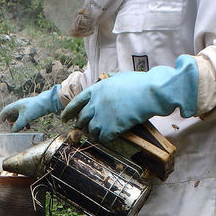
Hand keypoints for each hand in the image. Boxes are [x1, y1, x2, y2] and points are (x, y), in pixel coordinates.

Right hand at [0, 85, 62, 131]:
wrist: (47, 103)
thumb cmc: (35, 108)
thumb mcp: (25, 118)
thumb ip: (18, 125)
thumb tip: (13, 130)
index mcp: (16, 105)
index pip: (5, 111)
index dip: (0, 118)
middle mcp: (19, 106)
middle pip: (11, 114)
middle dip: (10, 122)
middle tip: (11, 129)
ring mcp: (25, 108)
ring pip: (18, 116)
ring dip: (18, 123)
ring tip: (20, 129)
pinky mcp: (31, 110)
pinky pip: (24, 117)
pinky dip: (24, 122)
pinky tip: (27, 127)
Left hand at [60, 55, 198, 142]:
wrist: (151, 92)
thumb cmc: (139, 83)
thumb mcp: (119, 76)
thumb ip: (109, 79)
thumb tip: (106, 76)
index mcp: (95, 90)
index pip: (75, 103)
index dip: (68, 112)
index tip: (65, 119)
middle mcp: (95, 103)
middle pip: (82, 119)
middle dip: (82, 125)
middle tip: (84, 130)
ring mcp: (102, 116)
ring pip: (91, 131)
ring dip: (95, 133)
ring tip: (101, 134)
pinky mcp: (111, 127)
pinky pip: (102, 138)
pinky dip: (105, 139)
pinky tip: (110, 138)